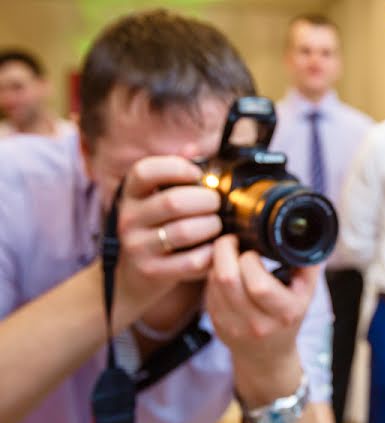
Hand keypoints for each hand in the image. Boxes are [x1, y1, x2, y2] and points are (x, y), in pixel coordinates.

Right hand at [115, 156, 220, 318]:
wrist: (135, 276)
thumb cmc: (156, 229)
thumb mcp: (157, 199)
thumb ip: (175, 174)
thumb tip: (193, 146)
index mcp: (130, 193)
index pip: (146, 171)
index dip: (177, 168)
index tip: (198, 175)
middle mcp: (128, 218)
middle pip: (174, 202)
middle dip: (207, 201)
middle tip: (217, 205)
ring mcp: (137, 246)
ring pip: (185, 231)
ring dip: (211, 227)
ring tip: (217, 226)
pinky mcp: (152, 272)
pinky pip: (192, 261)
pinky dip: (211, 254)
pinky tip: (215, 249)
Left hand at [205, 234, 319, 406]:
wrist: (267, 357)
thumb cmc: (288, 319)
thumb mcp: (306, 295)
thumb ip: (308, 266)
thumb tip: (305, 234)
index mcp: (284, 313)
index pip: (259, 285)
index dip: (250, 260)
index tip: (253, 249)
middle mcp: (257, 323)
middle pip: (228, 280)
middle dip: (225, 251)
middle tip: (230, 239)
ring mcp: (233, 326)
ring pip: (214, 284)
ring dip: (216, 262)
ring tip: (226, 253)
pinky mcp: (216, 324)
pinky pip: (208, 292)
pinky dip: (211, 276)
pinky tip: (222, 270)